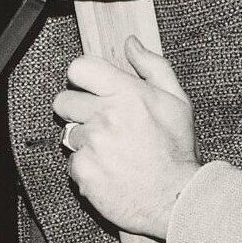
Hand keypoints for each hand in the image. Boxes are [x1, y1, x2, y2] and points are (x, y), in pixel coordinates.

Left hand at [54, 41, 197, 237]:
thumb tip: (131, 43)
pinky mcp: (83, 171)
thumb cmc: (177, 150)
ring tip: (111, 150)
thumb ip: (152, 66)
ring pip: (68, 133)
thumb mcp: (176, 101)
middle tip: (100, 123)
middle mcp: (106, 116)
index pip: (79, 68)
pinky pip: (72, 161)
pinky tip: (108, 169)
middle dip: (78, 110)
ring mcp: (92, 145)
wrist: (175, 199)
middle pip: (64, 100)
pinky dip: (86, 167)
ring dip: (84, 140)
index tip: (90, 88)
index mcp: (127, 94)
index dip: (82, 77)